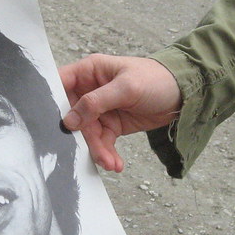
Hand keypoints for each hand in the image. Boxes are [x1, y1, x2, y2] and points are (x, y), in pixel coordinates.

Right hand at [59, 54, 181, 172]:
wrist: (183, 95)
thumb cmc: (157, 79)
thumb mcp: (127, 87)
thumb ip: (97, 102)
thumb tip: (70, 119)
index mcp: (90, 71)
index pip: (60, 83)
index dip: (52, 101)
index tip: (51, 122)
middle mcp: (91, 90)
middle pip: (73, 115)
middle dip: (81, 135)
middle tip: (92, 149)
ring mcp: (101, 109)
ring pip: (88, 133)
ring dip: (97, 149)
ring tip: (110, 162)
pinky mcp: (111, 125)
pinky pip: (102, 142)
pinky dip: (107, 153)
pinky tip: (115, 163)